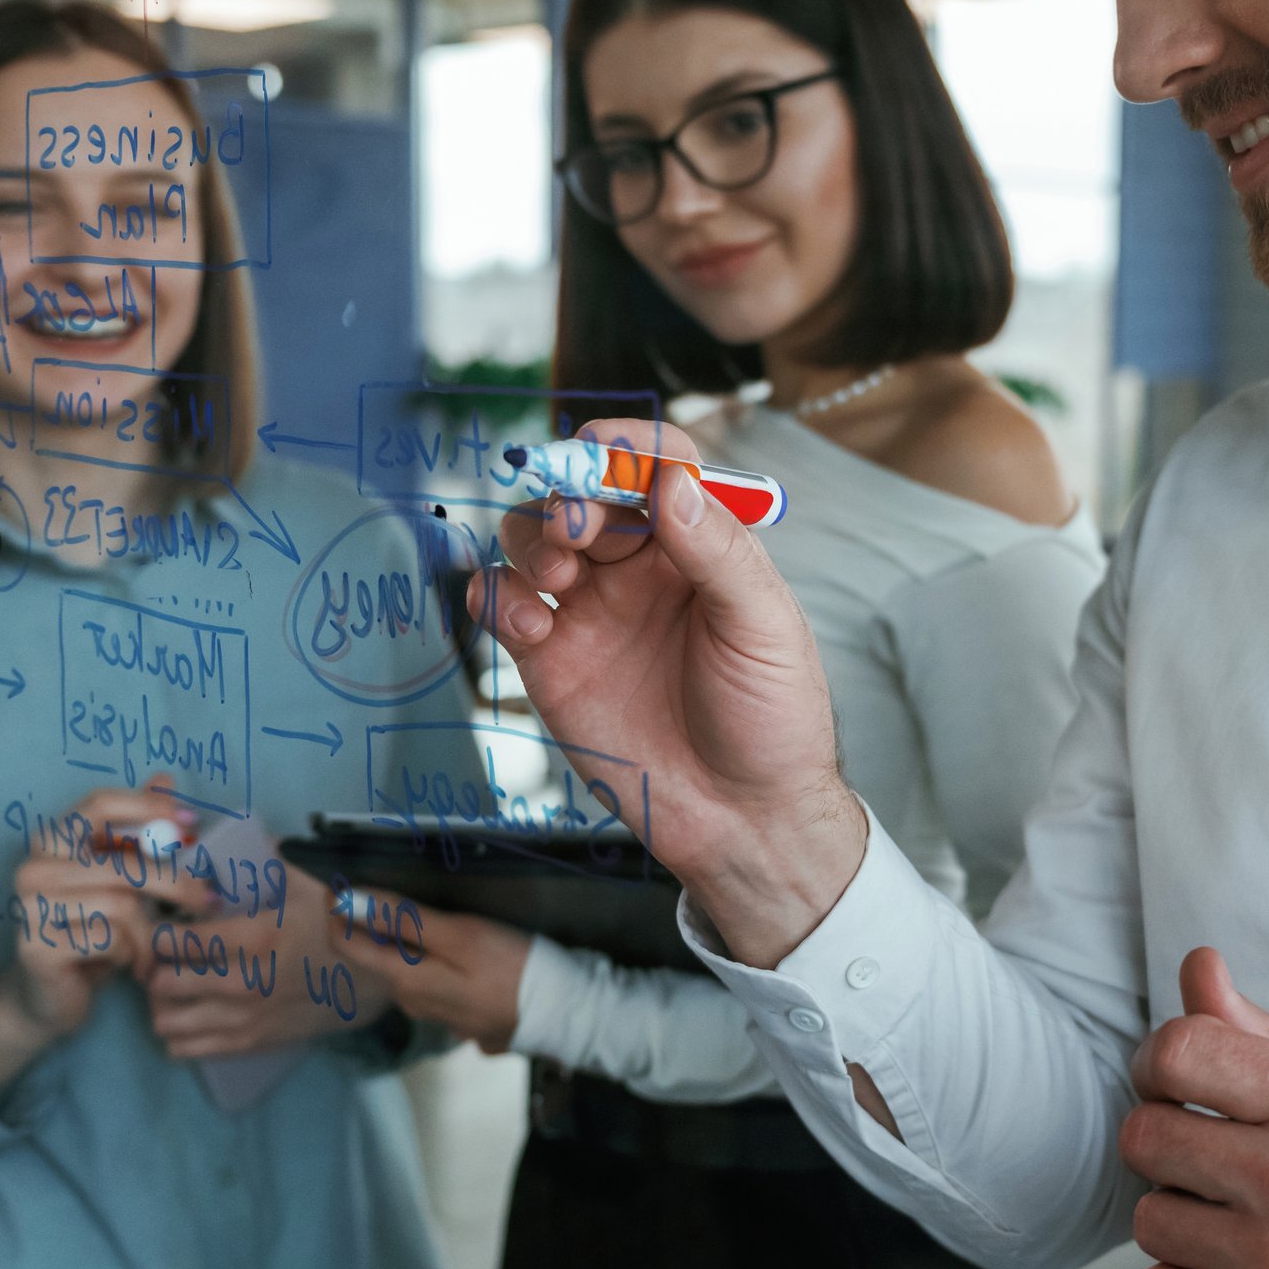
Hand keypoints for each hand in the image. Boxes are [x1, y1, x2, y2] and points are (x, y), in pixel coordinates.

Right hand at [0, 777, 186, 1095]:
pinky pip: (111, 940)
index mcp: (50, 841)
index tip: (191, 825)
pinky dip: (132, 956)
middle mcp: (33, 867)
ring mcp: (29, 907)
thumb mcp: (117, 883)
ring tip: (152, 951)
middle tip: (208, 902)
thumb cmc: (90, 935)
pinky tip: (127, 967)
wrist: (45, 1000)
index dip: (149, 808)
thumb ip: (136, 834)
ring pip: (122, 906)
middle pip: (125, 863)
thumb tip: (166, 778)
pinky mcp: (37, 946)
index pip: (101, 804)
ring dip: (149, 934)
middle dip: (177, 884)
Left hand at [138, 851, 399, 1057]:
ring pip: (168, 1024)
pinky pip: (189, 1049)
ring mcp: (246, 1020)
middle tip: (156, 954)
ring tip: (168, 983)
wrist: (375, 978)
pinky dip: (176, 1032)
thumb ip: (265, 859)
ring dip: (160, 1003)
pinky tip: (185, 1011)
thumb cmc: (336, 925)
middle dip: (152, 967)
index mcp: (255, 938)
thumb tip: (232, 834)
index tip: (158, 923)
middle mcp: (243, 984)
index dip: (156, 931)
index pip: (177, 942)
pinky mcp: (251, 1044)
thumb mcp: (306, 883)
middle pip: (162, 985)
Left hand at [339, 892, 529, 1050]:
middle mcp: (415, 1003)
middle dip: (371, 924)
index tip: (337, 881)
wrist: (567, 1017)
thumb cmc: (513, 969)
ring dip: (405, 943)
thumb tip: (350, 902)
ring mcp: (442, 1016)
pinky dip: (435, 961)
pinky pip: (438, 985)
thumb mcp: (459, 934)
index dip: (337, 912)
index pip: (348, 946)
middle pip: (379, 959)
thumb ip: (404, 920)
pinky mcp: (468, 1020)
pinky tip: (459, 949)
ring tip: (421, 910)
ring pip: (409, 972)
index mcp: (407, 981)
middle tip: (378, 885)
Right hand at [474, 418, 863, 966]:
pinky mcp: (551, 660)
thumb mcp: (764, 629)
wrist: (740, 821)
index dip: (627, 447)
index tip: (602, 454)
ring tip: (559, 581)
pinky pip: (500, 602)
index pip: (659, 462)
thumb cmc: (772, 722)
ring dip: (531, 539)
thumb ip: (719, 553)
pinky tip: (529, 626)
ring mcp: (591, 611)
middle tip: (580, 530)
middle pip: (584, 491)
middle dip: (570, 494)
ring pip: (533, 536)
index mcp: (701, 545)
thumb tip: (671, 483)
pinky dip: (496, 596)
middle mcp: (642, 567)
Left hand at [1122, 948, 1268, 1268]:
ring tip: (1242, 1232)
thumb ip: (1265, 1037)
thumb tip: (1198, 967)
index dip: (1155, 1064)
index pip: (1181, 1051)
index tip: (1166, 1084)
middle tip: (1212, 1168)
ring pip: (1148, 1220)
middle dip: (1168, 1148)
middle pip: (1145, 1136)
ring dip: (1182, 1226)